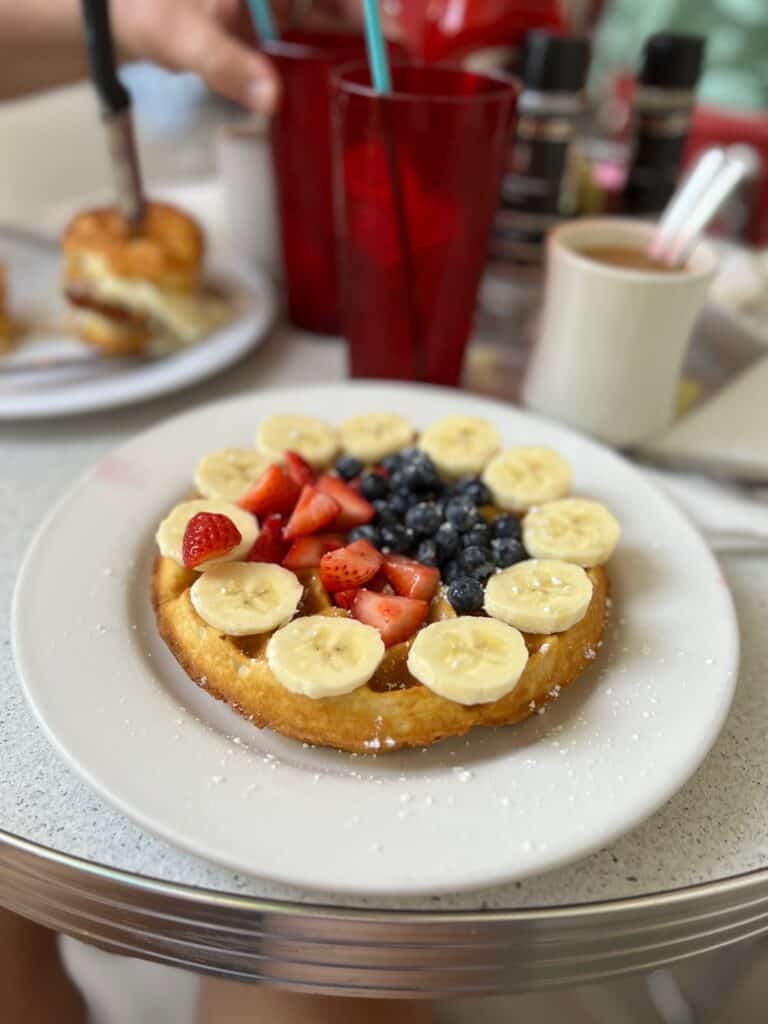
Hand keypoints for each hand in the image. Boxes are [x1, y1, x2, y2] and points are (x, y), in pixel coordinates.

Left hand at [113, 1, 392, 115]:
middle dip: (378, 15)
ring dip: (367, 32)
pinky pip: (322, 30)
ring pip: (336, 10)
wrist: (129, 21)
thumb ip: (223, 63)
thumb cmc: (150, 11)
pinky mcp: (280, 20)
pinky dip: (344, 48)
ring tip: (402, 60)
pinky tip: (366, 70)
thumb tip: (270, 99)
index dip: (368, 4)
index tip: (395, 19)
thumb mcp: (182, 35)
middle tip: (413, 44)